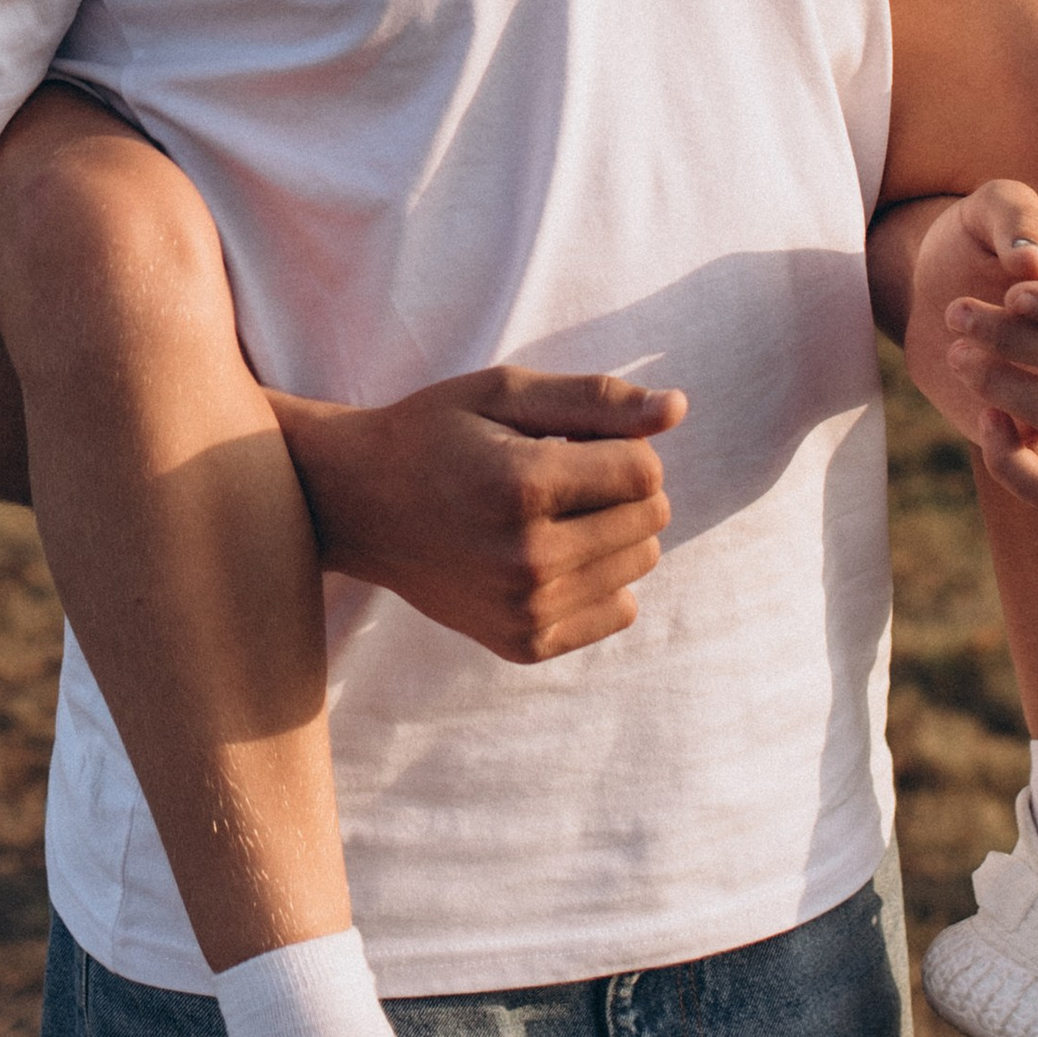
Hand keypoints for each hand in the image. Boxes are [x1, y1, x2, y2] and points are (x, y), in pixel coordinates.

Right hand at [269, 365, 683, 663]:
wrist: (358, 504)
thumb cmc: (435, 434)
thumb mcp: (505, 393)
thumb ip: (596, 399)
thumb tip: (679, 409)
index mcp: (522, 486)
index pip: (645, 470)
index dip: (620, 444)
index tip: (572, 439)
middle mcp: (527, 558)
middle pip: (650, 518)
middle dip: (618, 486)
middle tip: (555, 473)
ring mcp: (525, 610)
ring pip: (639, 564)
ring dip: (611, 530)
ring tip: (547, 512)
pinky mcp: (524, 643)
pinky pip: (619, 610)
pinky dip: (599, 578)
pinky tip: (548, 554)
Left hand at [894, 181, 1037, 509]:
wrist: (935, 287)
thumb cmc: (976, 241)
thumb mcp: (987, 205)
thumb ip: (1014, 214)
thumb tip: (1036, 262)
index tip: (1015, 295)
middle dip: (1015, 339)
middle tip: (956, 312)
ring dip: (1006, 388)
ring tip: (957, 353)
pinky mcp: (1033, 436)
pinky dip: (1017, 466)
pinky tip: (984, 422)